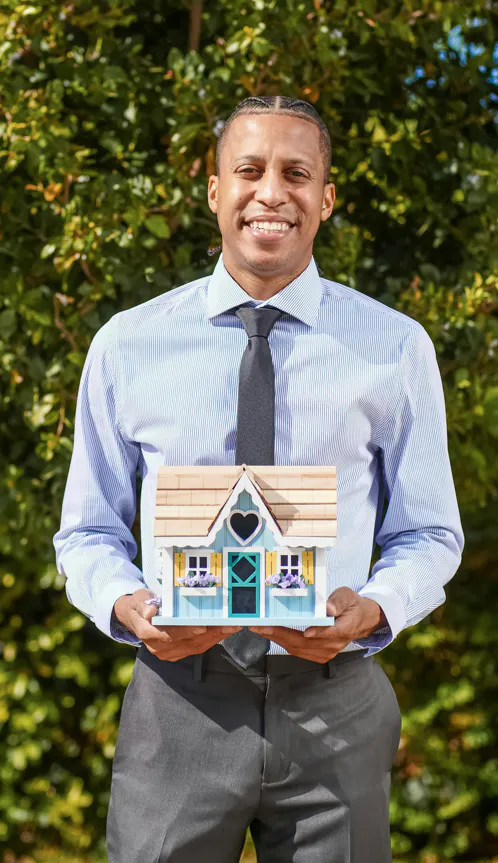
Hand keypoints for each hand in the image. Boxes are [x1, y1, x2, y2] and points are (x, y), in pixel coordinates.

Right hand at [113, 589, 241, 660]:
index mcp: (147, 633)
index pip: (169, 634)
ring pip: (195, 646)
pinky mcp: (177, 653)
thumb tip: (149, 612)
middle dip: (210, 633)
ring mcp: (168, 652)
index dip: (186, 631)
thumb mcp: (138, 599)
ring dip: (215, 637)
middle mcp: (158, 647)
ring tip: (232, 627)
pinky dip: (212, 640)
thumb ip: (143, 605)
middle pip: (187, 642)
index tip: (203, 626)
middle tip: (228, 624)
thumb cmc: (140, 604)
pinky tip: (223, 631)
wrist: (136, 617)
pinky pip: (197, 648)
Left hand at [248, 586, 386, 662]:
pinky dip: (283, 643)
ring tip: (260, 629)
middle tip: (261, 626)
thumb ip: (338, 602)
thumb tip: (328, 609)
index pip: (329, 633)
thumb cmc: (351, 605)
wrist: (360, 620)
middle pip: (305, 643)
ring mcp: (326, 652)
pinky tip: (271, 634)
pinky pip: (298, 651)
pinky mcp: (319, 654)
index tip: (303, 631)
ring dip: (277, 639)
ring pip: (298, 649)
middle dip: (280, 634)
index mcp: (344, 628)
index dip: (316, 633)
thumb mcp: (348, 596)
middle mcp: (334, 644)